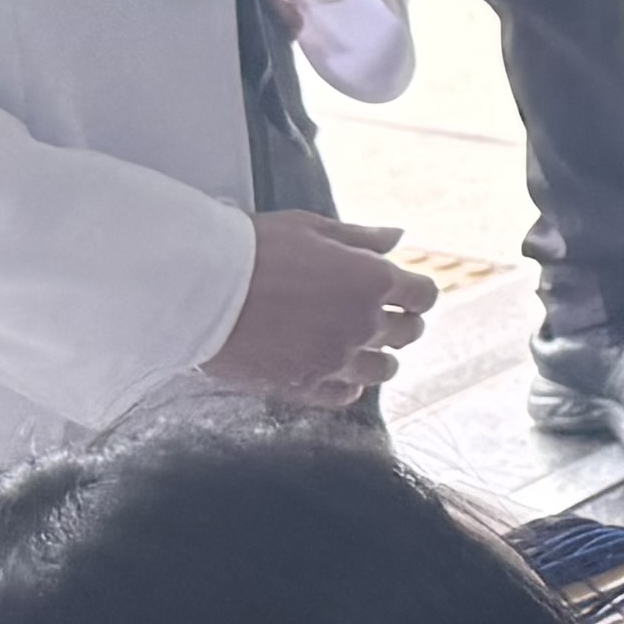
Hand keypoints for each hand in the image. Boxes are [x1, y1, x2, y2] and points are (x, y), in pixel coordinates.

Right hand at [208, 210, 436, 403]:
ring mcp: (336, 360)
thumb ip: (361, 237)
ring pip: (385, 370)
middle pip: (410, 333)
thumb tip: (397, 237)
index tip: (403, 291)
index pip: (423, 295)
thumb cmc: (253, 249)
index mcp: (371, 280)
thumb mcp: (312, 228)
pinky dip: (349, 383)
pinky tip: (335, 368)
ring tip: (358, 343)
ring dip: (379, 355)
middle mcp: (363, 324)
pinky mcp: (306, 386)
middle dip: (401, 321)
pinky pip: (347, 395)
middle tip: (381, 313)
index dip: (416, 292)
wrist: (200, 289)